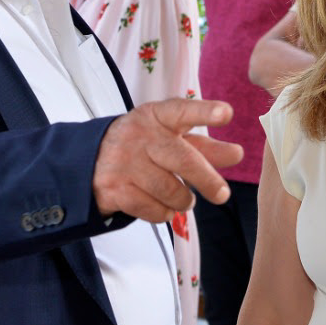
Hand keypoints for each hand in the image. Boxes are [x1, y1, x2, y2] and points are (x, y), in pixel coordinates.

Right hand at [93, 98, 242, 222]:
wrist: (88, 160)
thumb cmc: (142, 146)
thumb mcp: (170, 138)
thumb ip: (204, 146)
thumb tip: (237, 155)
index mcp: (157, 116)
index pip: (183, 111)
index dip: (205, 112)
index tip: (226, 114)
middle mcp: (139, 135)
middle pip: (184, 160)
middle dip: (208, 180)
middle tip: (222, 194)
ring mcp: (124, 162)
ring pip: (171, 191)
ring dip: (184, 201)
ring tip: (184, 198)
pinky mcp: (115, 189)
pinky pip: (153, 209)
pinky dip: (164, 213)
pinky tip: (161, 206)